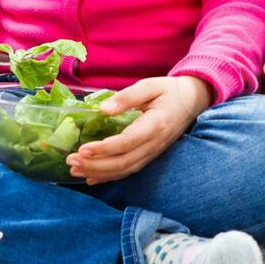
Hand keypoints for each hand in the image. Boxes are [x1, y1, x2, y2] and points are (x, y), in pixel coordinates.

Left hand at [66, 76, 212, 185]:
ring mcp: (154, 152)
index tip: (82, 149)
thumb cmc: (170, 90)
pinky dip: (110, 177)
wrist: (193, 100)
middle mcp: (155, 144)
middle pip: (123, 162)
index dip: (104, 149)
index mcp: (155, 125)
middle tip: (71, 161)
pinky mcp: (151, 155)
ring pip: (125, 170)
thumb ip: (127, 97)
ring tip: (75, 170)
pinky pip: (129, 170)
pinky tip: (92, 178)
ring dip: (99, 172)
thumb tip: (103, 109)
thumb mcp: (150, 85)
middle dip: (95, 164)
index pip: (127, 142)